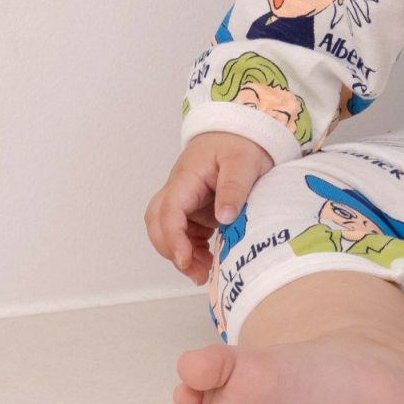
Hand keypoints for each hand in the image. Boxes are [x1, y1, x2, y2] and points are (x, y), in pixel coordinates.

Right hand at [143, 131, 273, 284]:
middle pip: (158, 223)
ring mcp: (187, 199)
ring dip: (181, 253)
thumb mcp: (244, 161)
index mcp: (188, 176)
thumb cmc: (242, 142)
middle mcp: (181, 189)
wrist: (245, 130)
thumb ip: (234, 188)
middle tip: (196, 273)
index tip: (185, 259)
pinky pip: (186, 233)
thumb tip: (225, 217)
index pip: (170, 210)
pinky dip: (192, 249)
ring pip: (169, 230)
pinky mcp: (196, 208)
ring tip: (204, 273)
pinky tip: (209, 260)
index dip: (173, 237)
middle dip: (171, 250)